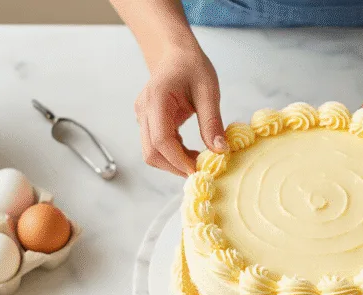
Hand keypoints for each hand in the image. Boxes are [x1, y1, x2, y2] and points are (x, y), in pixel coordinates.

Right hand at [135, 45, 227, 175]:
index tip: (199, 171)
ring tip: (198, 159)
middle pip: (151, 152)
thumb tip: (220, 150)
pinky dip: (172, 154)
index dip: (178, 160)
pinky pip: (155, 146)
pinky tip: (190, 151)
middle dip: (175, 166)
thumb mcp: (208, 91)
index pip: (161, 139)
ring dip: (174, 162)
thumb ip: (212, 121)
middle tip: (201, 169)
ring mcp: (142, 117)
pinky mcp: (146, 122)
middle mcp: (143, 110)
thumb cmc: (192, 66)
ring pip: (151, 152)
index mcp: (157, 99)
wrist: (175, 54)